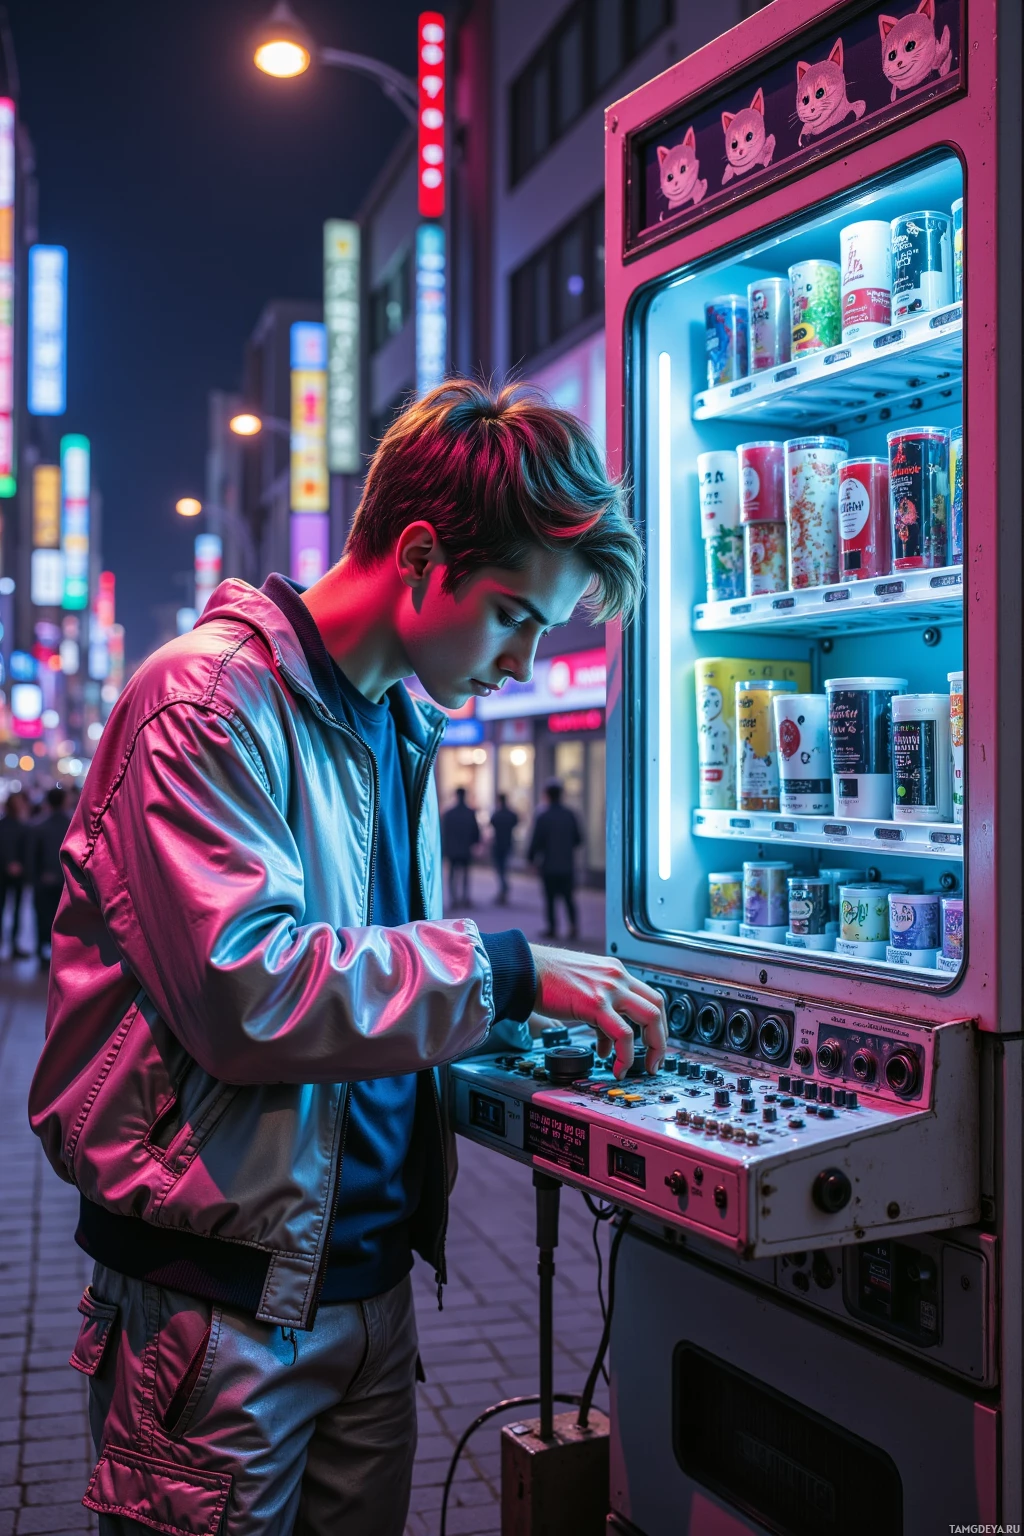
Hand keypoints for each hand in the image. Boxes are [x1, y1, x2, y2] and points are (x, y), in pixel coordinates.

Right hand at [529, 945, 667, 1079]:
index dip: (657, 1022)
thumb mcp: (581, 991)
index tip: (653, 1042)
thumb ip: (599, 1015)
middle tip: (655, 1058)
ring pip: (650, 1018)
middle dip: (661, 1037)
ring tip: (644, 1066)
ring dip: (652, 1047)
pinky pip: (623, 1034)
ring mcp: (609, 988)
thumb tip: (606, 1043)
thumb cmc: (545, 979)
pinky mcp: (596, 1003)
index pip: (650, 996)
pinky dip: (626, 1055)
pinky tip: (617, 1066)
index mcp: (615, 971)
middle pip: (658, 1005)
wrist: (523, 969)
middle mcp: (617, 976)